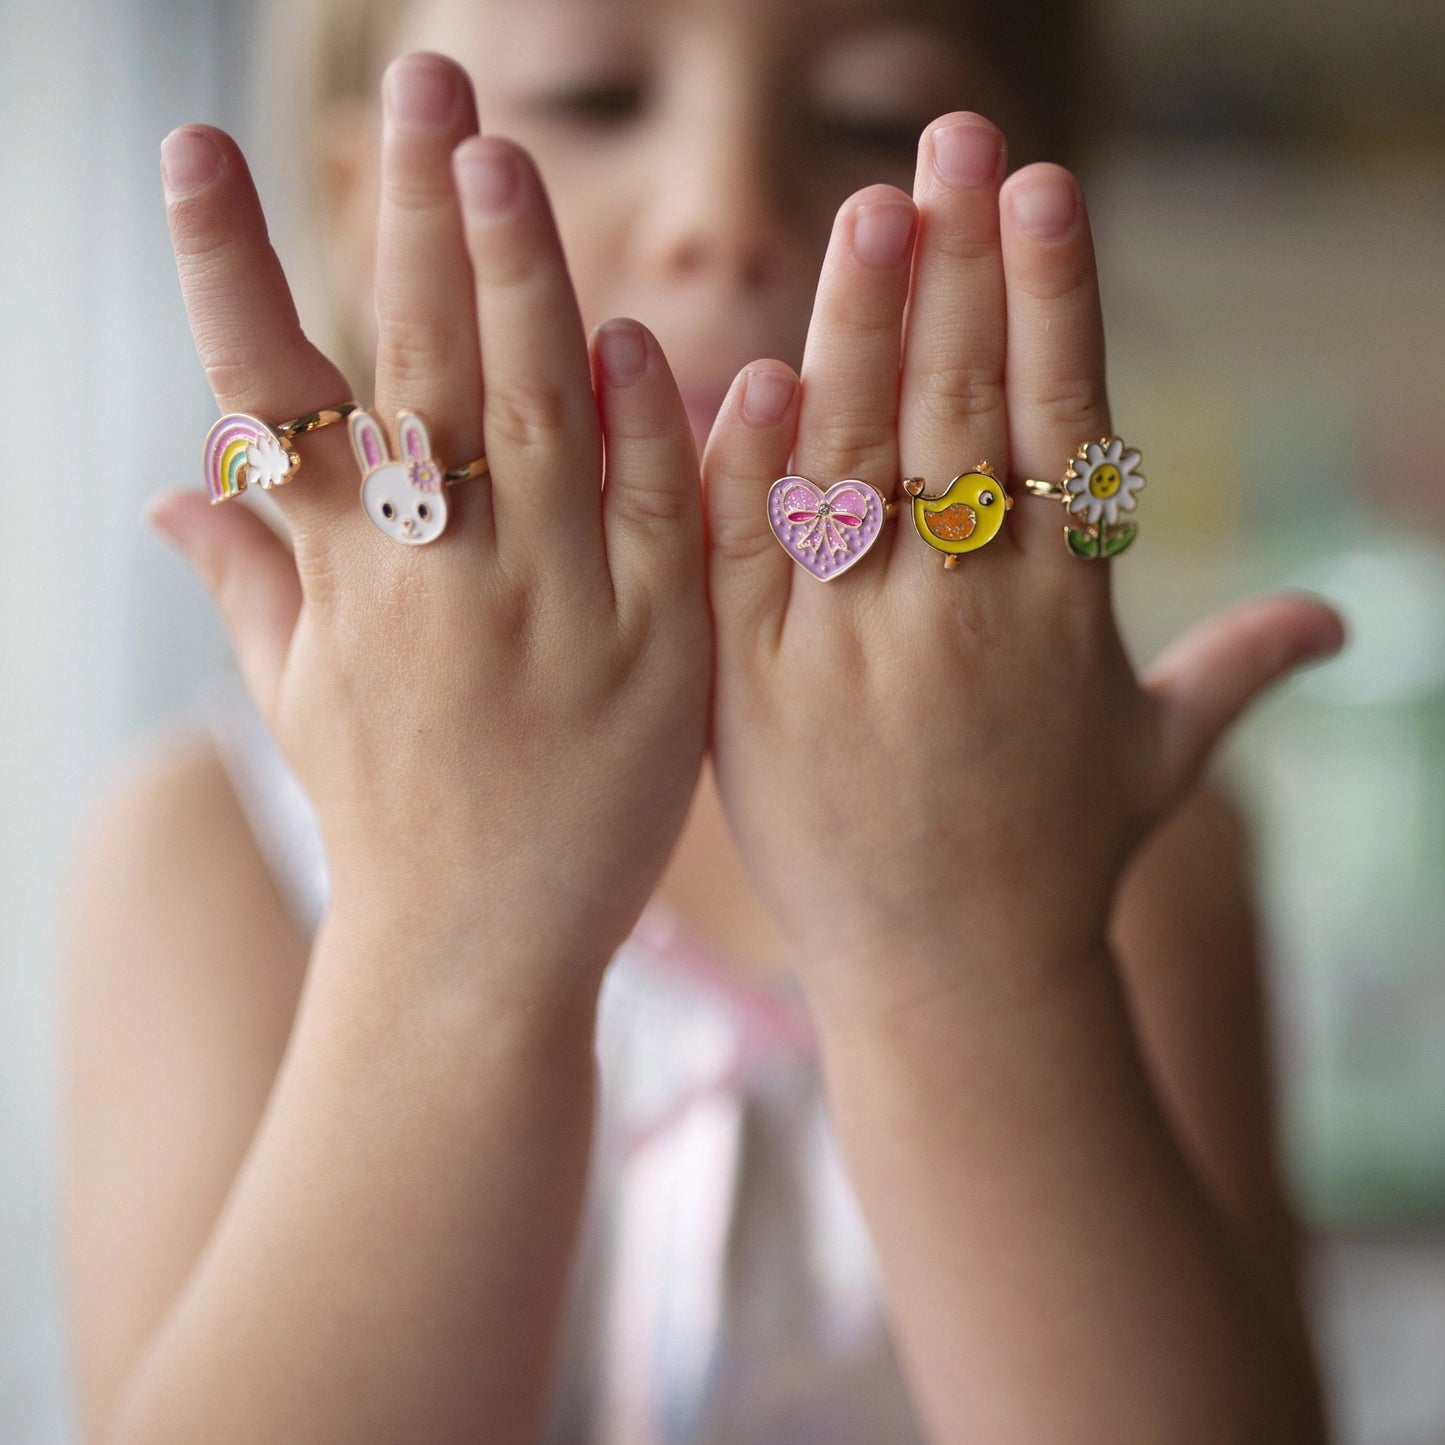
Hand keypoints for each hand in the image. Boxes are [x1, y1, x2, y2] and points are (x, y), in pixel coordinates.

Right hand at [149, 56, 709, 993]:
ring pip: (544, 414)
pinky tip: (643, 337)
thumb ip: (250, 578)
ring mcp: (553, 606)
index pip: (272, 394)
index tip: (196, 147)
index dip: (227, 266)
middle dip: (411, 218)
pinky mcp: (656, 648)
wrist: (478, 950)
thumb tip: (169, 485)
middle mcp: (440, 573)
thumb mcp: (299, 698)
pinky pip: (655, 513)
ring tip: (503, 159)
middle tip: (419, 81)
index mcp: (346, 574)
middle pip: (423, 366)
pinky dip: (649, 423)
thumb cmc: (387, 816)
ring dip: (527, 280)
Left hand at [702, 113, 1341, 1016]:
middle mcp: (964, 617)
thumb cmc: (1056, 862)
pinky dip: (748, 469)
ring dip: (862, 331)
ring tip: (868, 215)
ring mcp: (852, 652)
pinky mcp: (757, 694)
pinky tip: (750, 374)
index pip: (1066, 421)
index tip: (1043, 188)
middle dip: (963, 270)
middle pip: (963, 413)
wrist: (949, 980)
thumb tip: (1339, 618)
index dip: (1057, 298)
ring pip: (856, 463)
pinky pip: (748, 561)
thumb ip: (1234, 669)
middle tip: (950, 143)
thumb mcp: (1158, 760)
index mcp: (1063, 611)